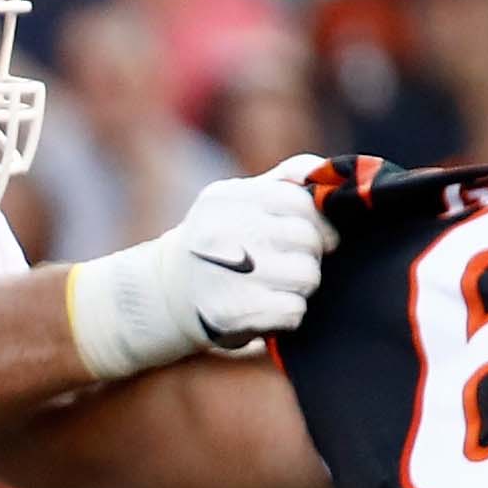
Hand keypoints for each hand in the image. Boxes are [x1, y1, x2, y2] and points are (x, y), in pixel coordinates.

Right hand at [69, 161, 330, 381]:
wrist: (162, 298)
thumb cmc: (215, 246)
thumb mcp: (236, 202)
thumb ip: (283, 181)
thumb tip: (325, 171)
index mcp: (226, 199)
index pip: (302, 202)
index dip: (317, 222)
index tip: (308, 238)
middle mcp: (222, 232)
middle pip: (308, 240)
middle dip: (307, 256)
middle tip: (283, 266)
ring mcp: (225, 274)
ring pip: (307, 276)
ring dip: (299, 288)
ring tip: (272, 287)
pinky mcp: (231, 314)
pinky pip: (294, 311)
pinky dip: (287, 315)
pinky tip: (264, 309)